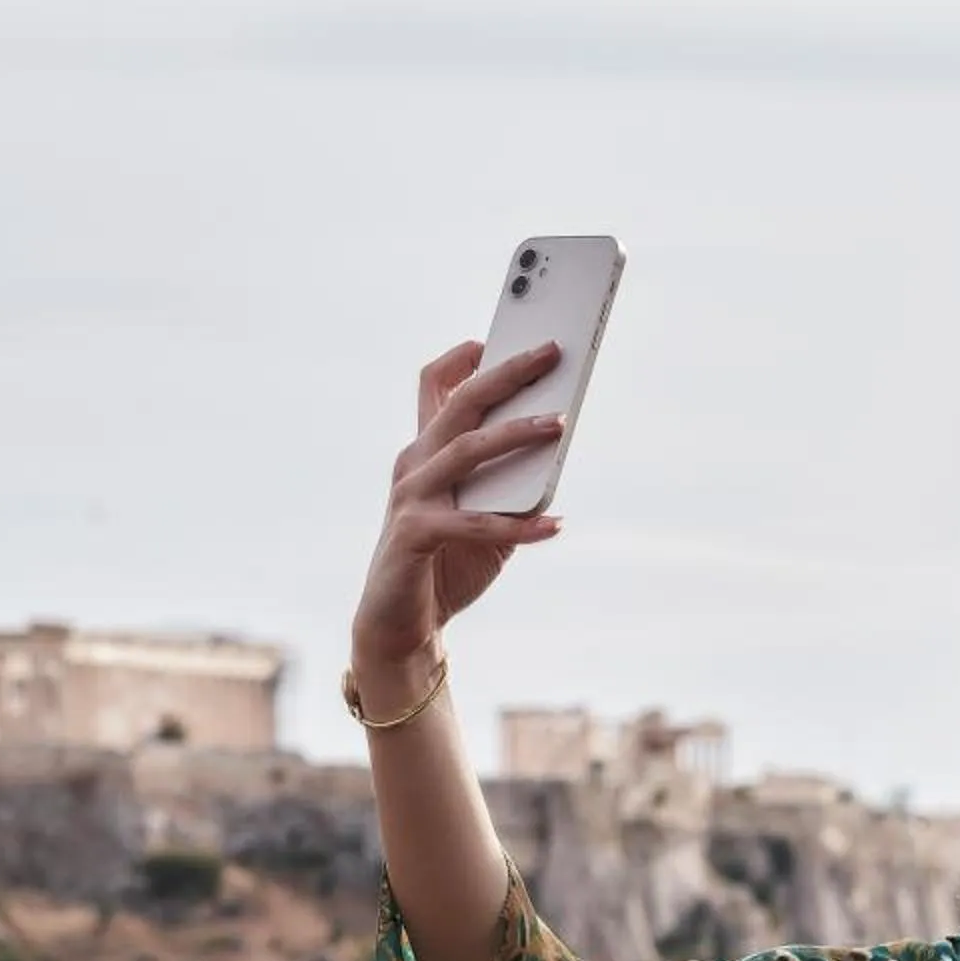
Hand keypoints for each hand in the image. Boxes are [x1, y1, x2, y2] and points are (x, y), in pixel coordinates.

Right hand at [349, 339, 567, 691]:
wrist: (400, 626)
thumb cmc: (445, 564)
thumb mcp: (484, 515)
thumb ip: (510, 483)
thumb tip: (557, 452)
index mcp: (426, 452)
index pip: (434, 387)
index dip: (461, 356)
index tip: (497, 334)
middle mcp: (414, 464)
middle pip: (459, 402)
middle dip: (506, 373)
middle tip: (549, 353)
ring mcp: (410, 496)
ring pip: (465, 449)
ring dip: (515, 433)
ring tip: (558, 424)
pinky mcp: (414, 534)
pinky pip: (475, 523)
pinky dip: (518, 525)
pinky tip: (554, 525)